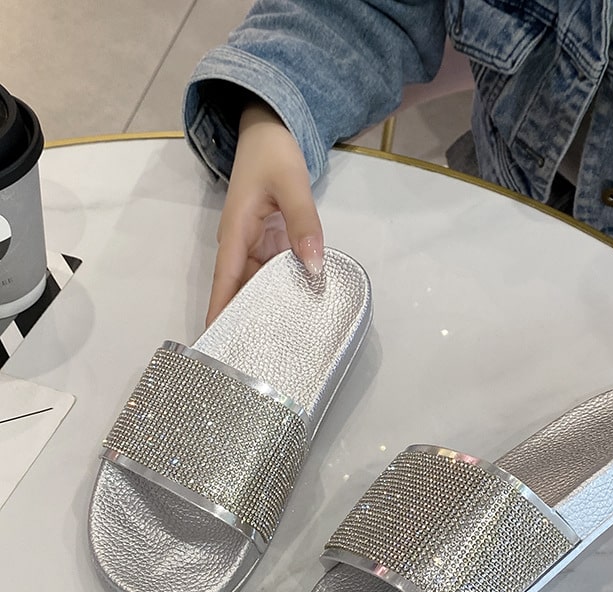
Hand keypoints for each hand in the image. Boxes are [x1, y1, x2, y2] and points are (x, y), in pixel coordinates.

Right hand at [208, 100, 323, 324]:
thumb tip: (314, 267)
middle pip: (240, 290)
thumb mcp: (292, 184)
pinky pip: (274, 273)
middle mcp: (241, 245)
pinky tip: (297, 309)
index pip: (225, 281)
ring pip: (258, 284)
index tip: (215, 344)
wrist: (271, 129)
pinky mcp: (269, 243)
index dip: (220, 312)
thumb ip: (304, 223)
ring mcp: (255, 246)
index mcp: (236, 233)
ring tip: (278, 343)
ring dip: (266, 308)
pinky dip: (283, 290)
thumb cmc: (273, 153)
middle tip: (255, 358)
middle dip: (244, 321)